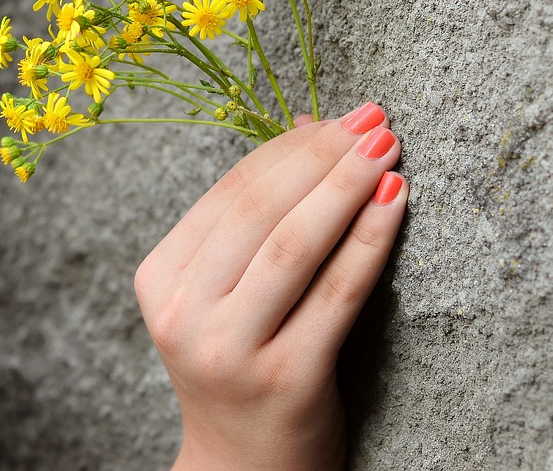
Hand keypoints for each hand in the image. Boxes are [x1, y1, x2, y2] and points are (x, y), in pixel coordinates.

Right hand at [134, 103, 407, 470]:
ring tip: (387, 149)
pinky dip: (369, 240)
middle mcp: (183, 313)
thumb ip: (255, 217)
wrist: (242, 470)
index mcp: (158, 280)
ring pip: (295, 246)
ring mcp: (231, 349)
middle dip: (322, 157)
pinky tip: (395, 201)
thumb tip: (308, 123)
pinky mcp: (286, 378)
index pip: (228, 194)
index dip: (287, 148)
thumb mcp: (223, 291)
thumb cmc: (238, 365)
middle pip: (259, 212)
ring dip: (346, 186)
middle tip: (372, 123)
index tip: (335, 117)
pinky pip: (337, 294)